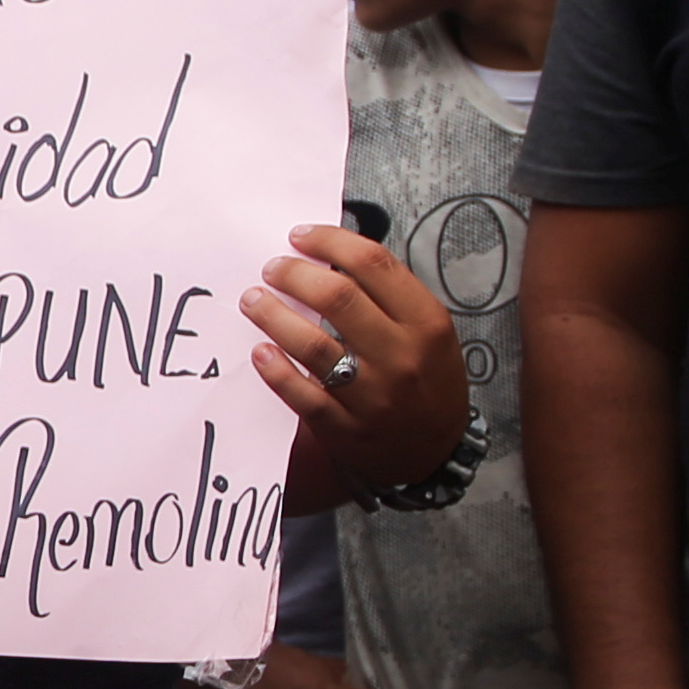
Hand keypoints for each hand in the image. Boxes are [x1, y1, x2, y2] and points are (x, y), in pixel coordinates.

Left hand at [248, 226, 464, 499]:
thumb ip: (389, 297)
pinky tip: (260, 351)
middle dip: (294, 274)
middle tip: (273, 268)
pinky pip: (301, 394)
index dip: (329, 242)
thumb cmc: (428, 382)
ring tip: (253, 300)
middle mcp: (401, 356)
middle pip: (337, 298)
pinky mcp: (343, 427)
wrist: (435, 452)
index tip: (301, 236)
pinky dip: (276, 370)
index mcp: (426, 323)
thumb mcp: (429, 332)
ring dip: (273, 315)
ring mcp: (371, 394)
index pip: (373, 264)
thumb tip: (329, 260)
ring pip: (312, 345)